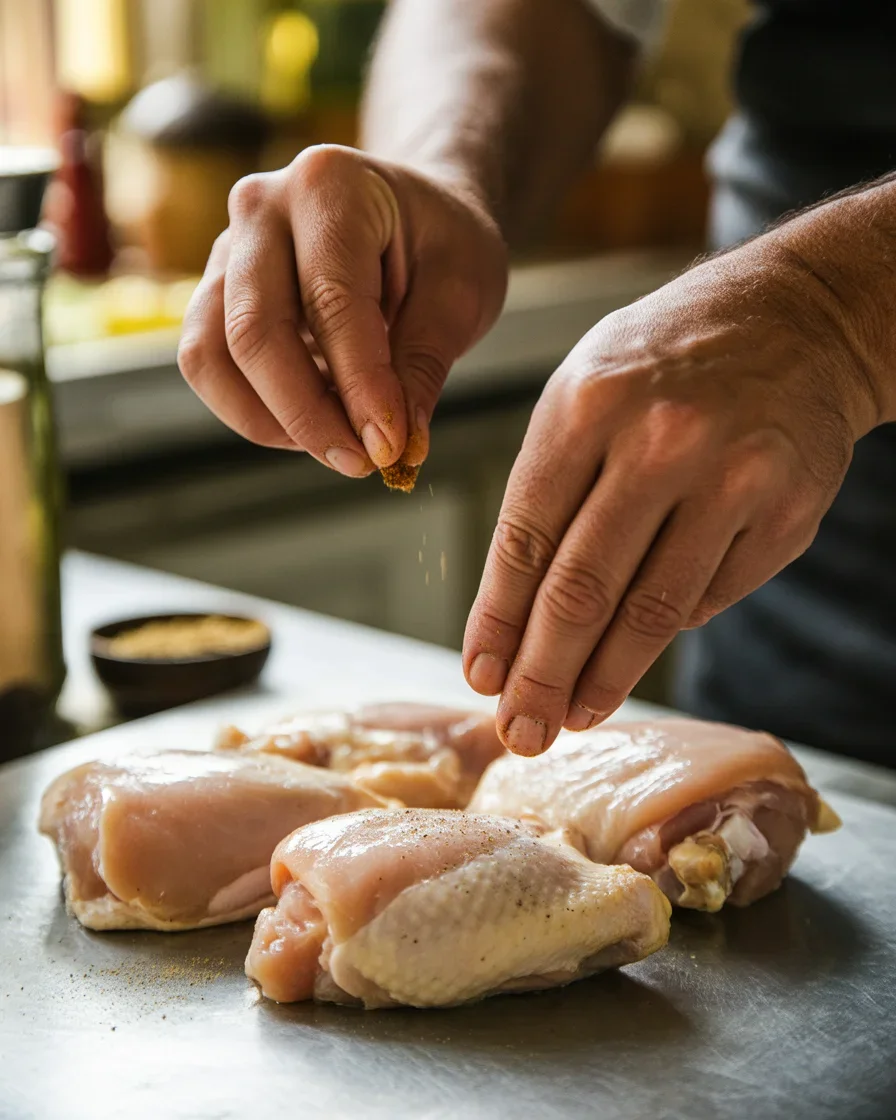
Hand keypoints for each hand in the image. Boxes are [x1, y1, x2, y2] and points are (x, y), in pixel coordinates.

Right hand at [178, 145, 507, 475]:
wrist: (413, 213)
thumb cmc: (442, 243)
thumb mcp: (461, 293)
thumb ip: (423, 366)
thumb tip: (396, 447)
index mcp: (330, 185)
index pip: (332, 303)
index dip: (359, 386)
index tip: (390, 449)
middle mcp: (261, 207)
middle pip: (255, 331)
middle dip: (307, 414)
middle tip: (362, 463)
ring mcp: (227, 248)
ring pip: (212, 355)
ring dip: (270, 420)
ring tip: (339, 444)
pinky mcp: (215, 291)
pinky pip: (209, 364)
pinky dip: (254, 410)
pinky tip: (312, 422)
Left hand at [463, 238, 879, 754]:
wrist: (796, 319)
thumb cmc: (666, 361)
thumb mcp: (585, 392)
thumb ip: (547, 491)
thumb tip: (517, 617)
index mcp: (587, 405)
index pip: (525, 539)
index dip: (498, 621)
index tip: (481, 675)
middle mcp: (660, 441)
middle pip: (582, 589)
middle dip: (542, 674)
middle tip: (521, 728)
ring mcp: (731, 478)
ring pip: (650, 611)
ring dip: (603, 679)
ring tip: (571, 717)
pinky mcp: (784, 514)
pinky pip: (708, 597)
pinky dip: (665, 634)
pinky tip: (634, 658)